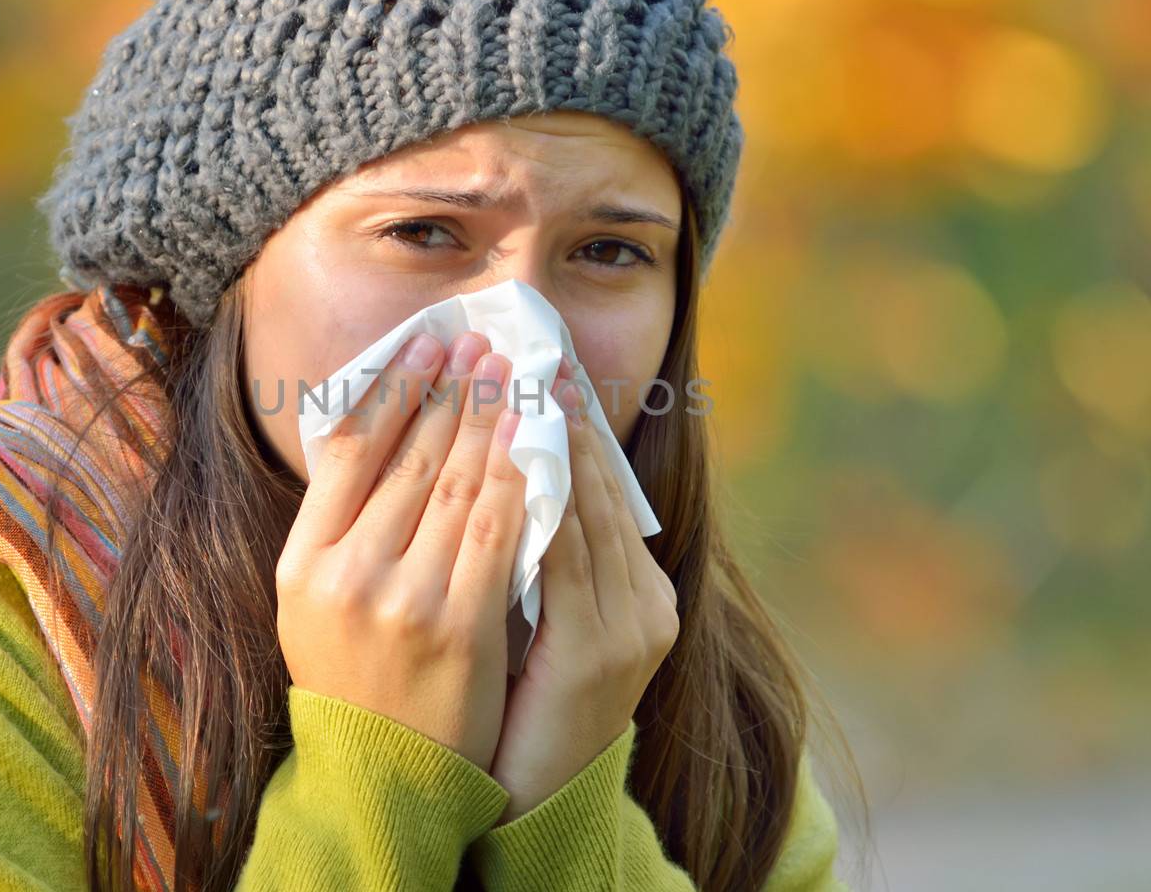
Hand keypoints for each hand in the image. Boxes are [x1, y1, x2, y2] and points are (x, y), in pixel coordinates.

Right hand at [275, 330, 528, 769]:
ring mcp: (402, 600)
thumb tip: (377, 431)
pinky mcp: (460, 626)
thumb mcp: (312, 601)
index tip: (429, 346)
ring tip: (513, 374)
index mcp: (301, 561)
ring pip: (456, 484)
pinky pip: (498, 532)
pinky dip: (518, 477)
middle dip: (452, 391)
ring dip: (490, 419)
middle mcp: (345, 574)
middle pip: (408, 458)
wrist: (386, 773)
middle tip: (483, 343)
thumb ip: (338, 526)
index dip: (395, 389)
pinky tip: (535, 439)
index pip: (351, 450)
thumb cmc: (354, 675)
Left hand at [486, 357, 679, 821]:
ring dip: (551, 441)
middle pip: (600, 488)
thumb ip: (539, 561)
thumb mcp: (543, 624)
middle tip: (529, 349)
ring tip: (522, 380)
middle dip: (560, 416)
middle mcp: (647, 601)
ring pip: (587, 511)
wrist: (538, 801)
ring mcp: (632, 625)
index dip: (570, 425)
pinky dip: (543, 498)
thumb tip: (503, 480)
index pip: (601, 490)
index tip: (538, 368)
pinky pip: (567, 556)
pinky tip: (518, 455)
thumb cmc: (525, 709)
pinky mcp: (601, 650)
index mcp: (639, 592)